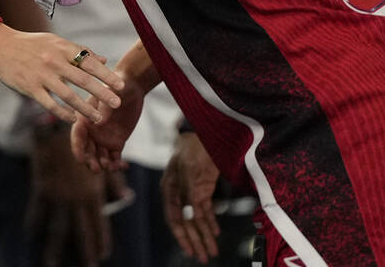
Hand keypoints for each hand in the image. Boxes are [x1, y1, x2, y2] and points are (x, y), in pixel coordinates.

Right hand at [0, 23, 122, 125]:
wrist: (0, 46)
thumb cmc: (31, 44)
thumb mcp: (55, 41)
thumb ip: (79, 51)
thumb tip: (103, 58)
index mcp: (62, 48)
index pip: (89, 62)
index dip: (106, 74)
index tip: (120, 85)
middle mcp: (54, 61)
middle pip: (83, 80)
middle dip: (102, 93)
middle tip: (117, 103)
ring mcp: (42, 76)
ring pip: (68, 95)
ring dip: (85, 108)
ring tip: (98, 118)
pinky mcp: (30, 88)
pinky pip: (50, 104)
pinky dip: (63, 113)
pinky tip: (73, 119)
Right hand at [27, 123, 110, 266]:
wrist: (57, 127)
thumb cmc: (83, 142)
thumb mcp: (100, 161)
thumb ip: (113, 181)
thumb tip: (127, 196)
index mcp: (93, 193)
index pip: (99, 223)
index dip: (101, 240)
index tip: (103, 255)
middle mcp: (76, 199)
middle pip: (80, 231)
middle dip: (84, 251)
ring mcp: (58, 196)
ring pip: (57, 228)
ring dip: (55, 249)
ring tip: (52, 265)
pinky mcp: (42, 189)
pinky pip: (37, 211)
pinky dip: (33, 224)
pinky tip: (29, 236)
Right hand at [70, 71, 145, 173]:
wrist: (131, 88)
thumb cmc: (116, 87)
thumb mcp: (110, 93)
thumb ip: (104, 106)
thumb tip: (99, 121)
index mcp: (84, 119)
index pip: (77, 137)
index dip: (77, 149)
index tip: (80, 160)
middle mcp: (91, 131)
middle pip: (87, 151)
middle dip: (90, 161)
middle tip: (97, 168)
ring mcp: (103, 138)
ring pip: (99, 157)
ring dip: (103, 165)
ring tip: (111, 167)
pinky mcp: (116, 143)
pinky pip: (114, 158)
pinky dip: (116, 164)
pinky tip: (121, 166)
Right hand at [161, 131, 220, 263]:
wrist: (203, 130)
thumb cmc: (191, 145)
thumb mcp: (188, 166)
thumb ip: (190, 189)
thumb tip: (192, 212)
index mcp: (169, 188)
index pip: (175, 218)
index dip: (183, 235)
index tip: (190, 250)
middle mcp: (179, 193)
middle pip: (186, 223)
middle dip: (195, 240)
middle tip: (203, 257)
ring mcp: (191, 191)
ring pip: (197, 219)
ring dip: (204, 235)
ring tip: (211, 251)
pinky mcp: (203, 188)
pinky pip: (205, 210)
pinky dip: (210, 222)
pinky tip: (215, 232)